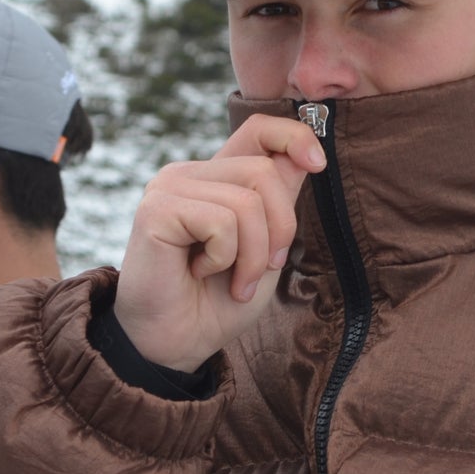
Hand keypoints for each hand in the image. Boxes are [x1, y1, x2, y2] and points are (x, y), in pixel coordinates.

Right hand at [113, 114, 325, 372]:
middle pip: (264, 171)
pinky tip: (198, 273)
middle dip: (280, 229)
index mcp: (217, 177)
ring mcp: (170, 186)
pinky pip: (221, 222)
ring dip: (253, 255)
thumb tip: (305, 158)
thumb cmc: (219, 301)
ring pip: (247, 200)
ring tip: (233, 281)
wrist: (178, 344)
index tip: (318, 166)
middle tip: (263, 270)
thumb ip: (279, 202)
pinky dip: (224, 258)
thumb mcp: (266, 247)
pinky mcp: (157, 209)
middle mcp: (191, 173)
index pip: (260, 129)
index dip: (295, 136)